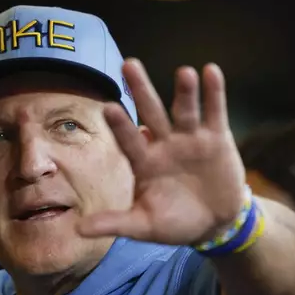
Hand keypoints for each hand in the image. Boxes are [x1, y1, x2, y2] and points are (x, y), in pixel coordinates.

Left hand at [77, 59, 245, 244]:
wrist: (214, 224)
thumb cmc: (173, 223)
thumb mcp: (143, 225)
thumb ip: (114, 223)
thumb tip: (77, 230)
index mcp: (143, 162)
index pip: (129, 140)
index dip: (121, 125)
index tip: (108, 107)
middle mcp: (164, 144)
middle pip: (151, 113)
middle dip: (141, 90)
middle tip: (128, 64)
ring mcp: (190, 138)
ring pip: (184, 110)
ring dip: (184, 92)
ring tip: (183, 72)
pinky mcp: (216, 138)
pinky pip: (214, 112)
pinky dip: (214, 93)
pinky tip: (211, 71)